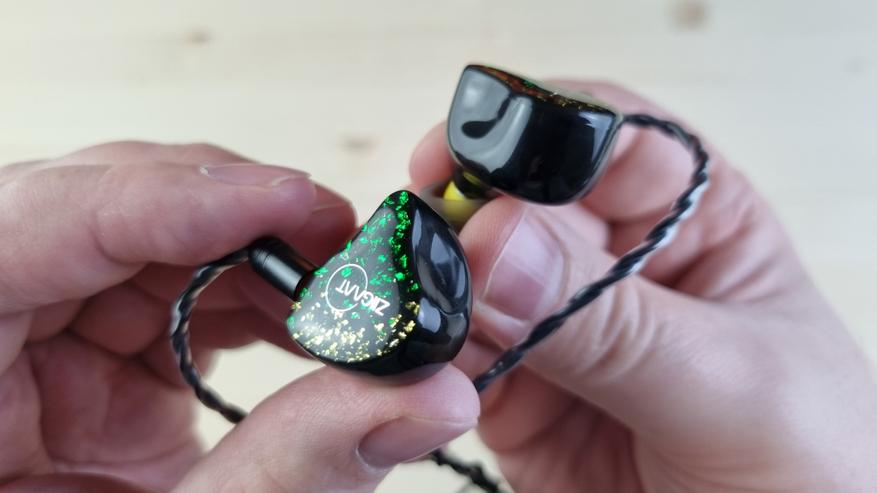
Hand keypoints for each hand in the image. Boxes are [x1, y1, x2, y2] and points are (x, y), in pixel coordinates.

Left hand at [0, 142, 478, 491]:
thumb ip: (291, 469)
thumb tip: (422, 396)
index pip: (37, 222)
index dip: (172, 199)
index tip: (294, 202)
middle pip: (101, 210)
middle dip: (236, 221)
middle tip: (342, 250)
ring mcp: (28, 336)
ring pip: (148, 237)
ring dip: (256, 258)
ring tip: (343, 296)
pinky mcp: (82, 356)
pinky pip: (167, 288)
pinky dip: (248, 300)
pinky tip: (307, 324)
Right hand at [410, 83, 876, 491]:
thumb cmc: (813, 468)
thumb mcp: (731, 384)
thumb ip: (616, 322)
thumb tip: (499, 243)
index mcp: (688, 219)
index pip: (602, 141)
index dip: (532, 133)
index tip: (463, 155)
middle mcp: (611, 264)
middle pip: (513, 204)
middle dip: (466, 220)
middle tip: (436, 253)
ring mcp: (554, 330)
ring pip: (466, 282)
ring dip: (434, 296)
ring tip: (425, 323)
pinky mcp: (512, 397)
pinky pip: (447, 362)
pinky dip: (421, 364)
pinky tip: (424, 375)